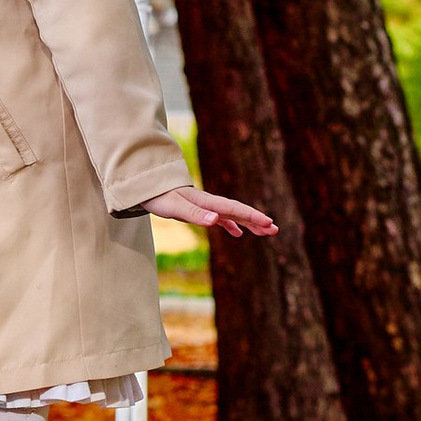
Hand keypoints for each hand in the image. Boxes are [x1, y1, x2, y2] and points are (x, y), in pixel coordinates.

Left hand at [140, 180, 277, 238]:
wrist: (145, 187)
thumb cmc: (159, 197)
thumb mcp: (175, 208)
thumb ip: (195, 214)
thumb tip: (216, 220)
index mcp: (207, 202)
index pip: (235, 210)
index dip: (252, 216)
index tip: (269, 223)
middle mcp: (210, 203)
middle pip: (238, 212)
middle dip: (257, 221)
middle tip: (275, 230)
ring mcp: (206, 206)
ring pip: (233, 215)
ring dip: (249, 223)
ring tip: (265, 233)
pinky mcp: (199, 210)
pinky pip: (221, 218)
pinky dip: (231, 225)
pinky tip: (238, 233)